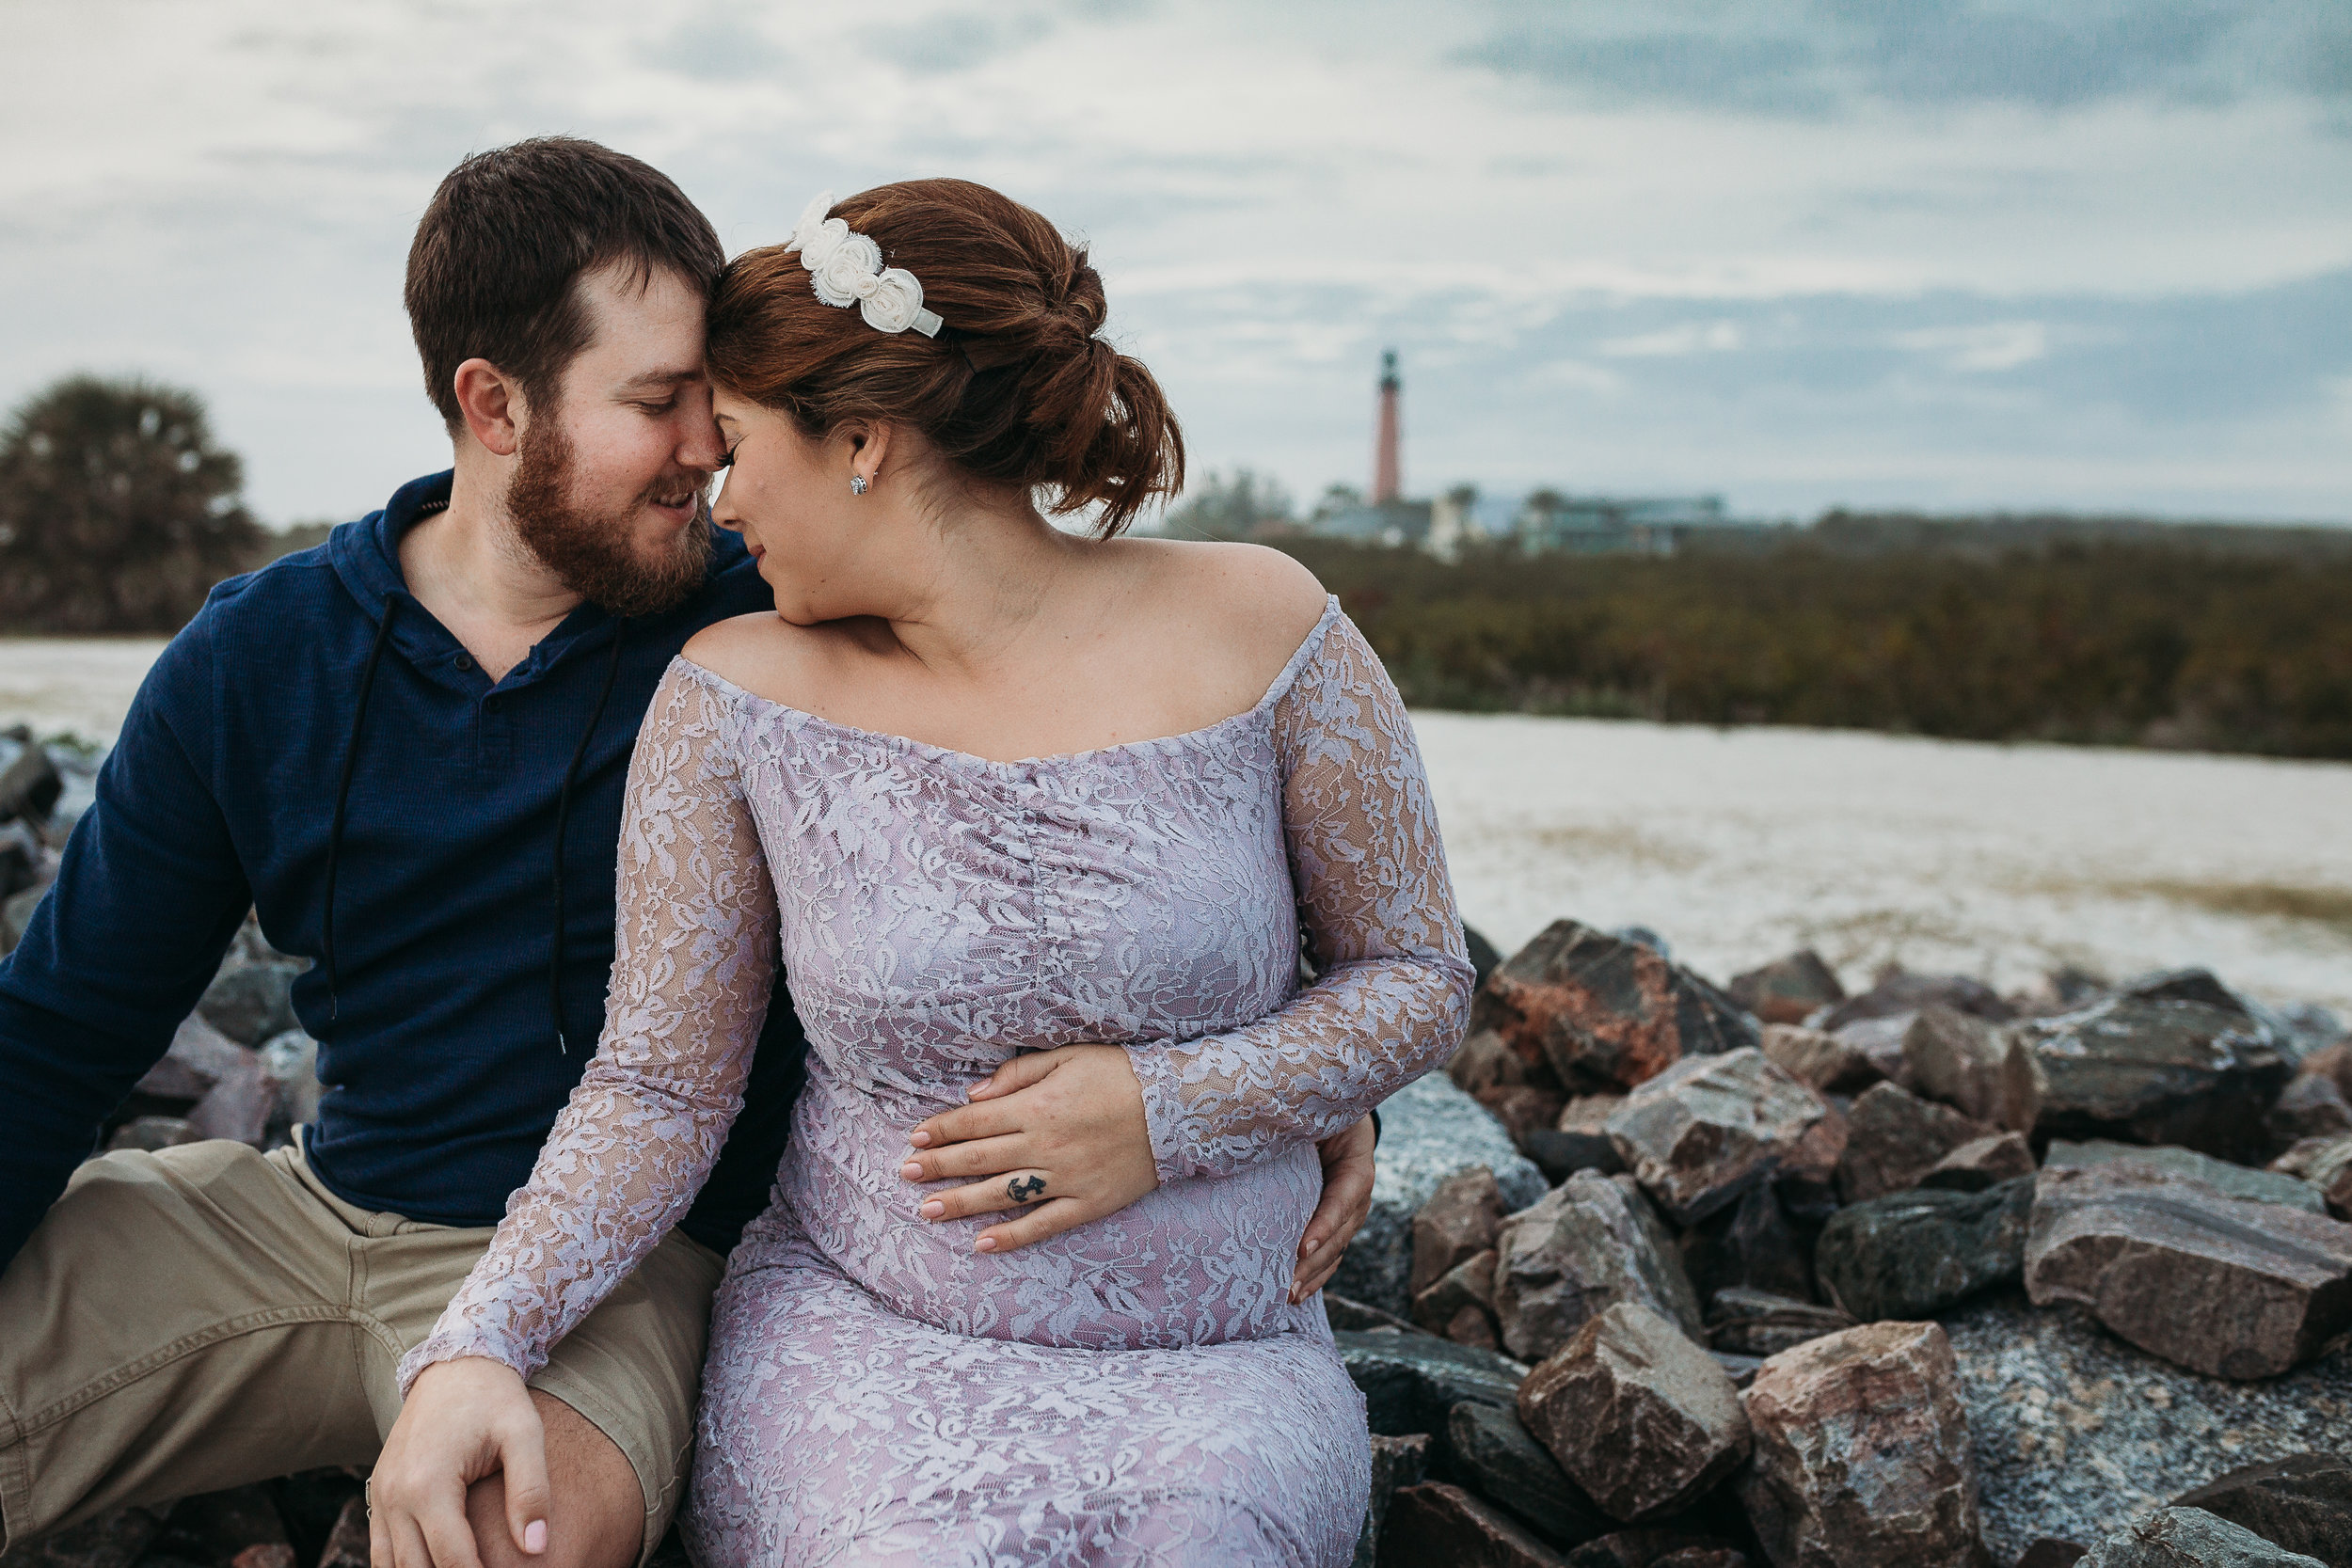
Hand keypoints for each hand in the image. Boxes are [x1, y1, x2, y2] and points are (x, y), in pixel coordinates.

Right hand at [370, 1357, 549, 1567]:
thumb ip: (531, 1491)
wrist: (456, 1363)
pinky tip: (435, 1566)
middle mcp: (395, 1495)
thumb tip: (536, 1548)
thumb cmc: (495, 1398)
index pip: (452, 1560)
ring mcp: (381, 1495)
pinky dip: (403, 1566)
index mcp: (429, 1484)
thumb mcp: (524, 1435)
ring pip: (392, 1565)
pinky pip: (381, 1549)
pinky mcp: (379, 1492)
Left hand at [901, 1044, 1157, 1253]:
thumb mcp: (1068, 1056)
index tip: (915, 1137)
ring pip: (1002, 1195)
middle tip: (904, 1174)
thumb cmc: (1121, 1073)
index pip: (976, 1120)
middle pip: (980, 1158)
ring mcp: (1066, 1178)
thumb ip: (1017, 1074)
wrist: (1179, 1106)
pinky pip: (1044, 1224)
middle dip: (938, 1167)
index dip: (942, 1130)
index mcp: (1038, 1107)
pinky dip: (1013, 1236)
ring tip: (927, 1210)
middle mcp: (1045, 1145)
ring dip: (961, 1203)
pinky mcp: (1088, 1202)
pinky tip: (982, 1244)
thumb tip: (973, 1094)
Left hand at [1292, 1115, 1375, 1303]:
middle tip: (1287, 1285)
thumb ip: (1297, 1126)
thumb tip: (1258, 1134)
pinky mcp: (1337, 1226)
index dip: (1325, 1224)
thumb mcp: (1317, 1115)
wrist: (1338, 1117)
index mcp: (1356, 1167)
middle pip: (1339, 1234)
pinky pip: (1330, 1255)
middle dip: (1313, 1262)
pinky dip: (1315, 1275)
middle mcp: (1358, 1197)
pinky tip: (1297, 1294)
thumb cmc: (1321, 1113)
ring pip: (1335, 1251)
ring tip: (1289, 1296)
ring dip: (1312, 1276)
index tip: (1302, 1247)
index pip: (1343, 1199)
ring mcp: (1350, 1215)